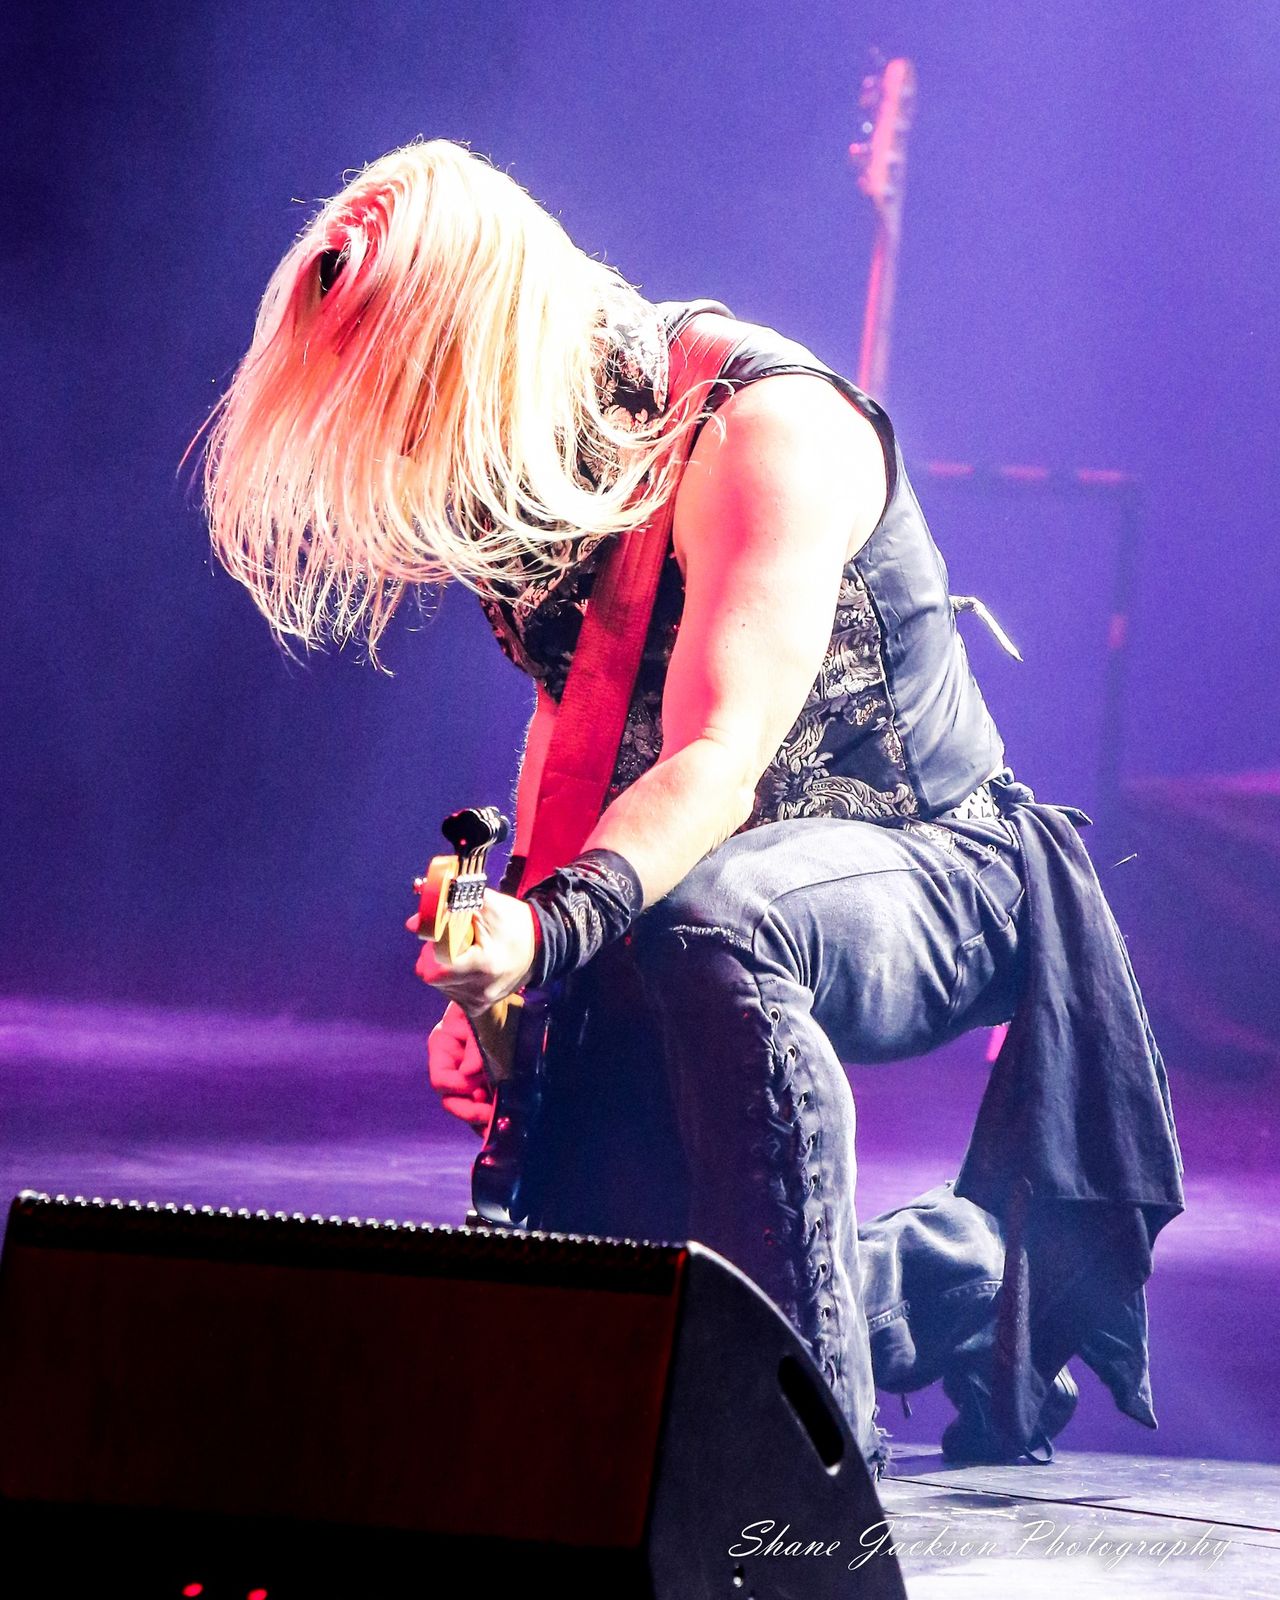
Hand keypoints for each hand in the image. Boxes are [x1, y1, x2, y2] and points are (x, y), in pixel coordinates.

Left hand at [407, 888, 537, 1013]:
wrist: (541, 945)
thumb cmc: (513, 922)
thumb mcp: (485, 905)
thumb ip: (448, 909)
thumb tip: (412, 924)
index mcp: (483, 966)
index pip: (436, 966)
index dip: (433, 948)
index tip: (442, 935)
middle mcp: (481, 991)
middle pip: (433, 977)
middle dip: (435, 957)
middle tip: (453, 942)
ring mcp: (480, 1002)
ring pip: (439, 986)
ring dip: (443, 967)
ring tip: (465, 952)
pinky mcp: (478, 1007)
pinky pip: (450, 993)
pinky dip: (452, 979)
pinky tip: (467, 966)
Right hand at [427, 1001, 492, 1131]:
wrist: (509, 993)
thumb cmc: (491, 1002)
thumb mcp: (481, 1019)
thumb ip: (475, 1047)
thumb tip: (469, 1074)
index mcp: (443, 1045)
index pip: (441, 1079)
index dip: (457, 1087)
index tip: (478, 1087)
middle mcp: (452, 1064)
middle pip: (451, 1100)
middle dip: (469, 1111)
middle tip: (489, 1114)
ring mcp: (469, 1075)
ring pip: (467, 1107)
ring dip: (481, 1116)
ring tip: (498, 1118)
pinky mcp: (487, 1081)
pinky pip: (483, 1105)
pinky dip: (491, 1115)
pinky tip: (504, 1119)